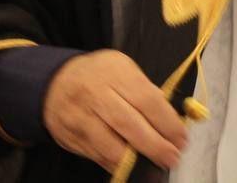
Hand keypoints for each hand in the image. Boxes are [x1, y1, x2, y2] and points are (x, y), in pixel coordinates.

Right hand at [43, 49, 186, 172]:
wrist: (54, 81)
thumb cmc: (100, 75)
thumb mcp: (124, 69)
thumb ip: (145, 91)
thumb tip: (170, 120)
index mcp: (115, 73)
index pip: (146, 100)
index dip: (166, 122)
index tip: (181, 137)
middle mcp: (96, 95)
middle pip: (128, 124)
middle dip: (155, 145)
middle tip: (173, 157)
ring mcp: (80, 118)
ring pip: (109, 145)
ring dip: (136, 160)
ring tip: (156, 165)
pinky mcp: (71, 137)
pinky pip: (97, 155)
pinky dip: (117, 164)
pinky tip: (132, 167)